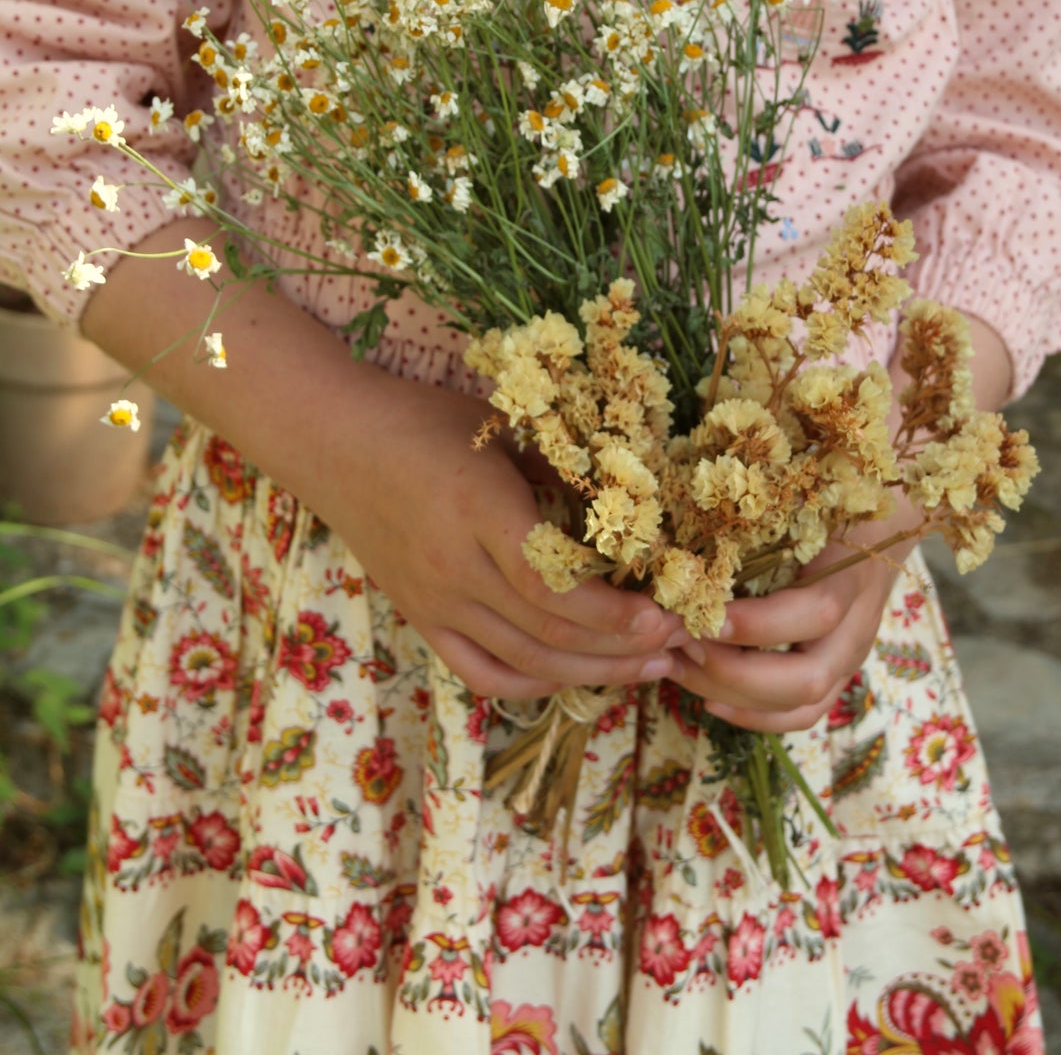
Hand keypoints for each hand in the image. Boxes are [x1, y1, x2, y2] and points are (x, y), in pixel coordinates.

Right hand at [320, 374, 680, 700]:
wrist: (334, 443)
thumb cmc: (425, 421)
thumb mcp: (503, 429)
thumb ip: (562, 472)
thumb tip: (636, 508)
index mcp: (478, 509)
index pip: (551, 586)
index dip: (614, 613)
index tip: (667, 613)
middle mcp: (454, 567)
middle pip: (549, 634)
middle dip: (625, 646)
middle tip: (682, 641)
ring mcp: (434, 602)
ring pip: (525, 664)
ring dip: (596, 672)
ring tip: (651, 666)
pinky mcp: (422, 620)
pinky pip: (484, 674)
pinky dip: (537, 684)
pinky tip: (581, 675)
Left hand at [669, 489, 926, 732]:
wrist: (879, 529)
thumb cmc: (830, 509)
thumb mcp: (805, 507)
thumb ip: (764, 525)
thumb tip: (696, 543)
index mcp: (852, 577)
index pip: (817, 612)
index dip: (759, 623)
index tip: (705, 615)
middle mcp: (857, 628)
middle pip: (808, 677)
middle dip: (735, 673)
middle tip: (682, 647)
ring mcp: (849, 659)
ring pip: (801, 705)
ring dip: (733, 696)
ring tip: (681, 669)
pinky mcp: (837, 678)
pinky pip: (801, 716)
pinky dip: (753, 716)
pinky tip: (708, 700)